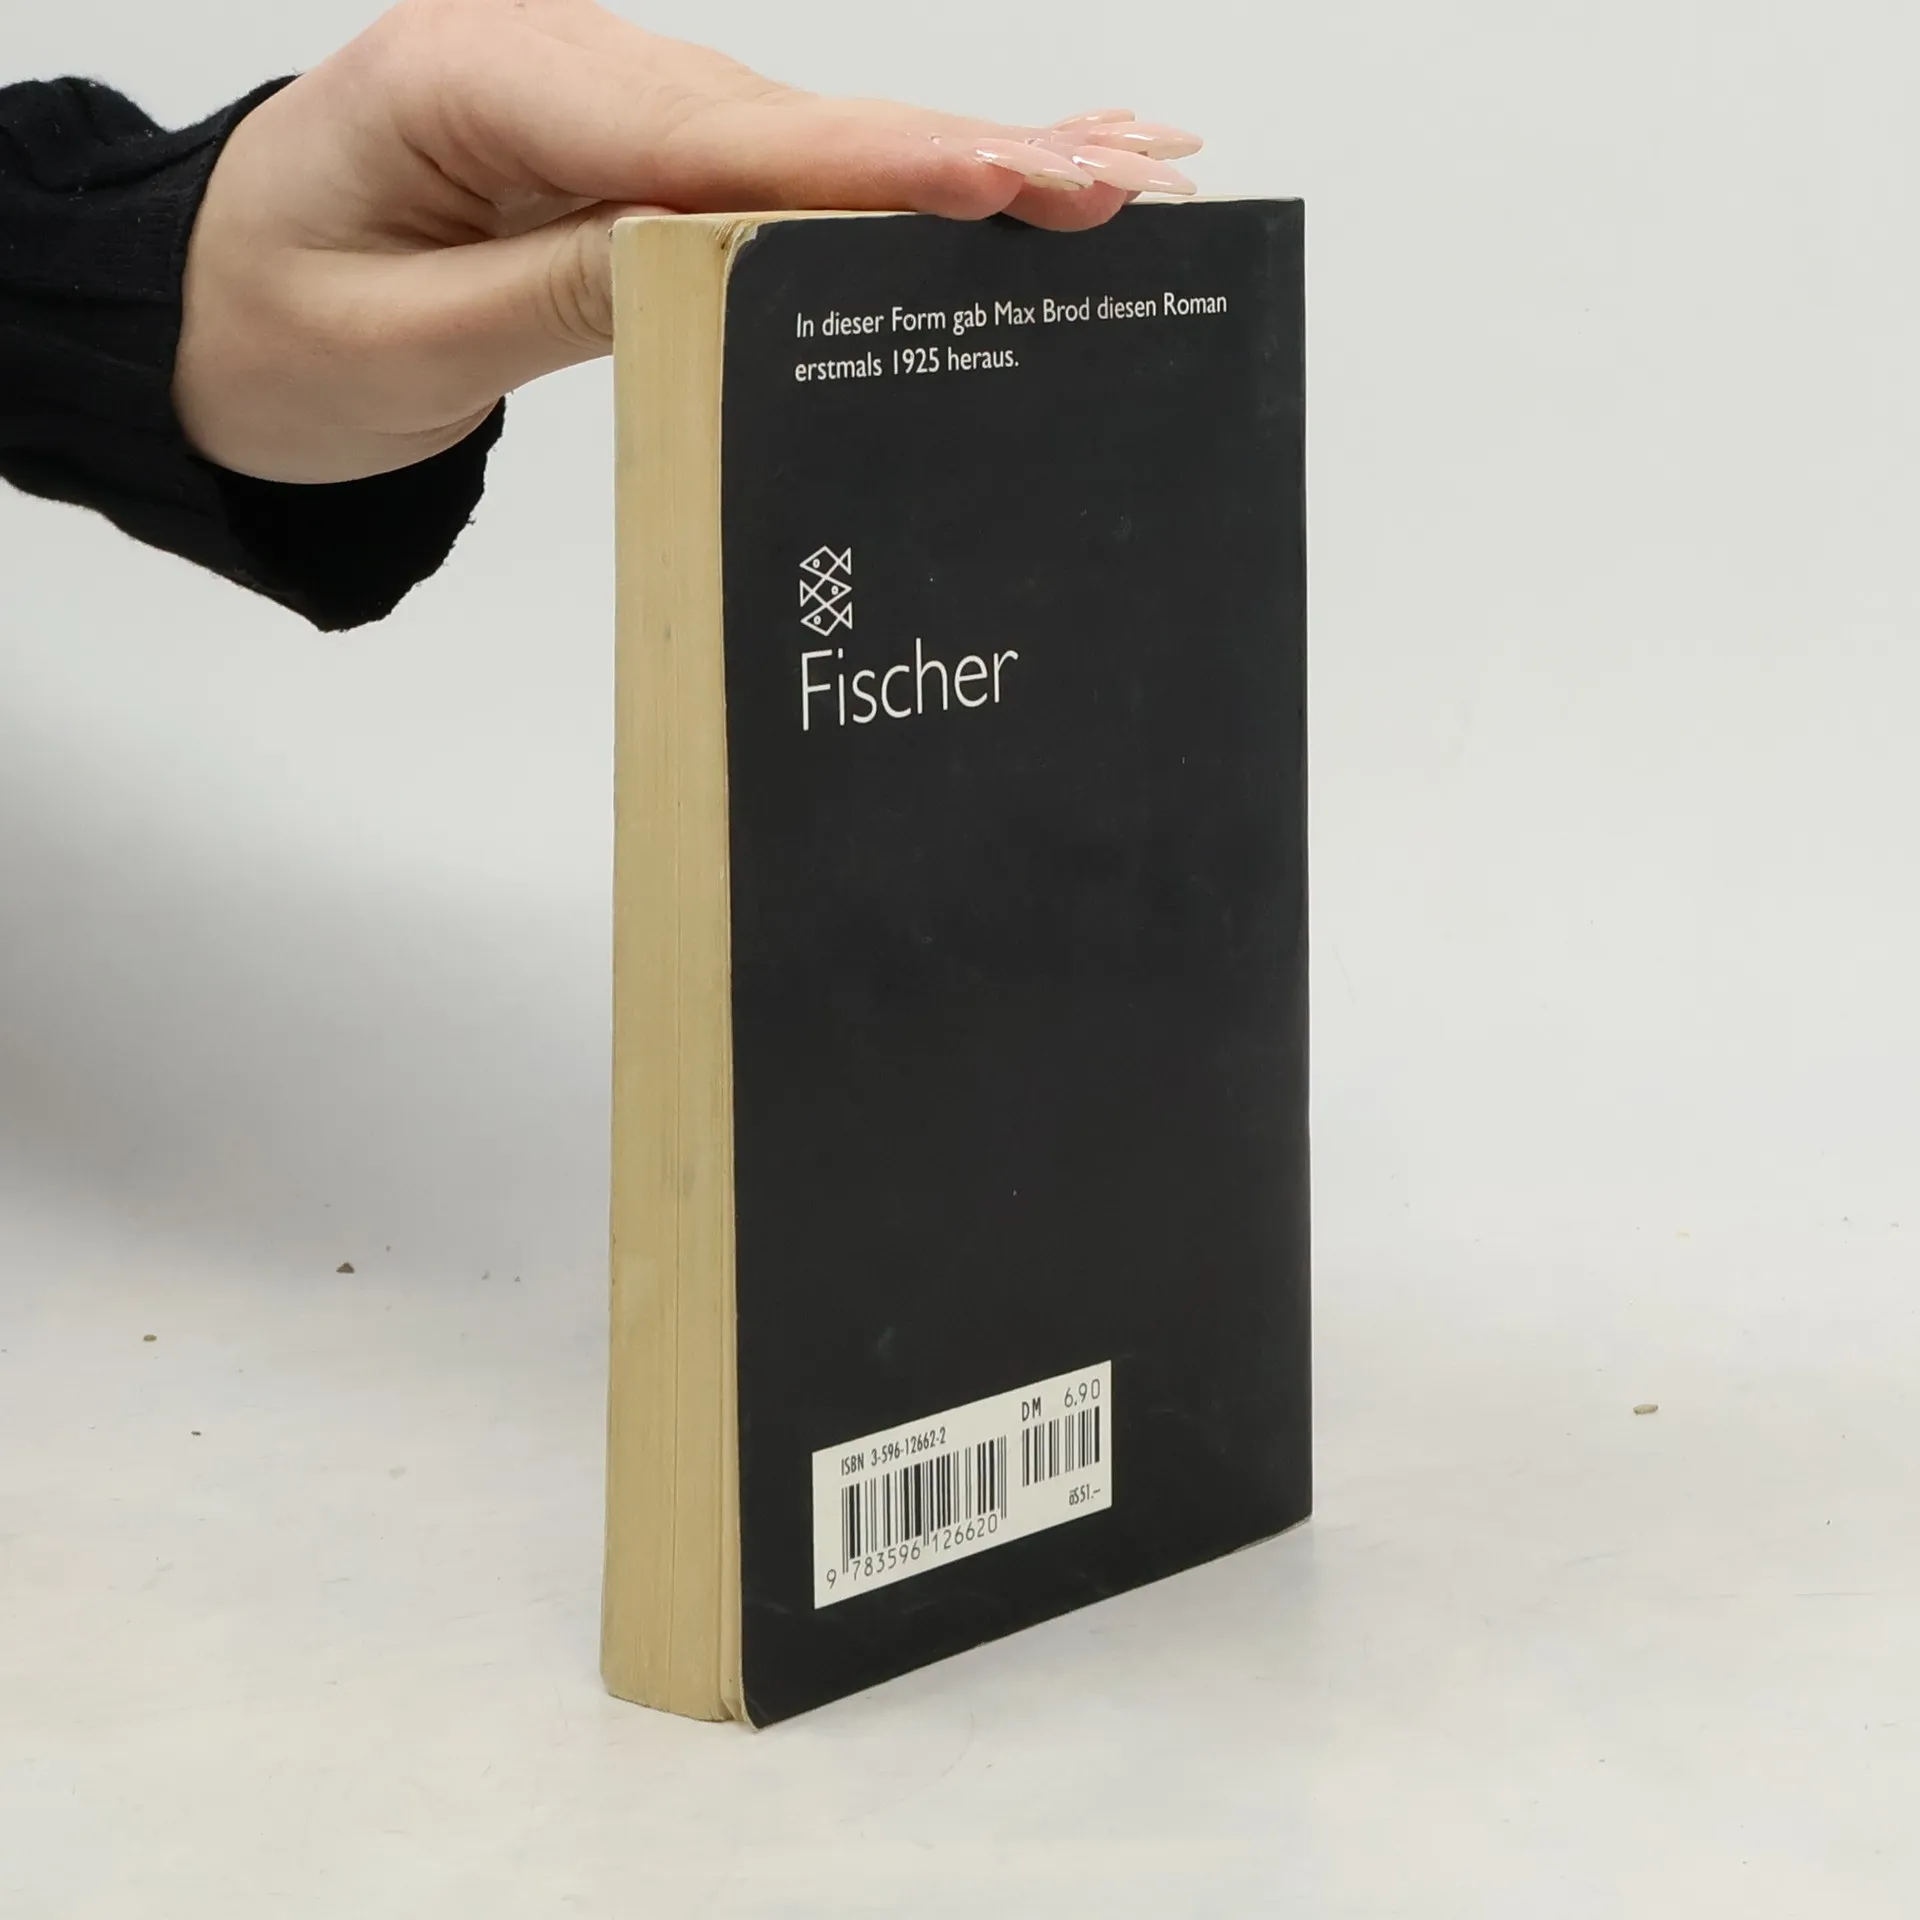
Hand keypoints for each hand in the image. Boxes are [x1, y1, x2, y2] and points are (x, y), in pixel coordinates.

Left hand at [173, 0, 1202, 484]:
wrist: (206, 311)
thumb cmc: (269, 324)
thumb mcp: (399, 341)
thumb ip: (565, 292)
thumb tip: (729, 262)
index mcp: (478, 80)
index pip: (706, 135)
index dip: (868, 166)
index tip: (1007, 178)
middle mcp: (562, 67)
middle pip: (789, 117)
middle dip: (964, 151)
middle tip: (1130, 177)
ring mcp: (607, 104)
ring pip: (806, 137)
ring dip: (958, 161)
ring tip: (1118, 174)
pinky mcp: (632, 154)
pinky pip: (776, 166)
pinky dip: (892, 180)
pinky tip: (998, 171)